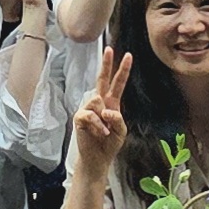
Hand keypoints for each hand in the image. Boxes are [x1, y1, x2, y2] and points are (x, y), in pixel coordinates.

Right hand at [69, 49, 131, 172]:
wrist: (97, 159)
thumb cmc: (109, 144)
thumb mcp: (121, 131)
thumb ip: (118, 119)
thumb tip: (106, 110)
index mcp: (112, 103)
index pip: (117, 83)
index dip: (123, 70)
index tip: (128, 55)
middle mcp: (99, 103)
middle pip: (101, 79)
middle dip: (106, 64)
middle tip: (108, 49)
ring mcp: (88, 109)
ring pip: (96, 100)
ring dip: (103, 118)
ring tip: (104, 131)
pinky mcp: (79, 117)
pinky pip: (89, 114)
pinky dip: (97, 125)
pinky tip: (99, 133)